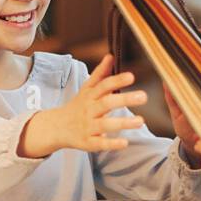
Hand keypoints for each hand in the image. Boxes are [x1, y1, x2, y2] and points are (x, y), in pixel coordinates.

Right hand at [19, 54, 147, 156]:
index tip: (131, 76)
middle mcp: (89, 110)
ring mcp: (88, 126)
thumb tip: (111, 56)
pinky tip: (125, 143)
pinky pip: (99, 144)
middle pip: (106, 103)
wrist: (56, 127)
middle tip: (143, 96)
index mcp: (90, 96)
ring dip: (122, 123)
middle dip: (124, 99)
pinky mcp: (88, 142)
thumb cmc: (78, 106)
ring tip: (141, 121)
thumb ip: (100, 74)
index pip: (103, 85)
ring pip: (105, 124)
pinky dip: (111, 144)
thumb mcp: (86, 89)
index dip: (116, 80)